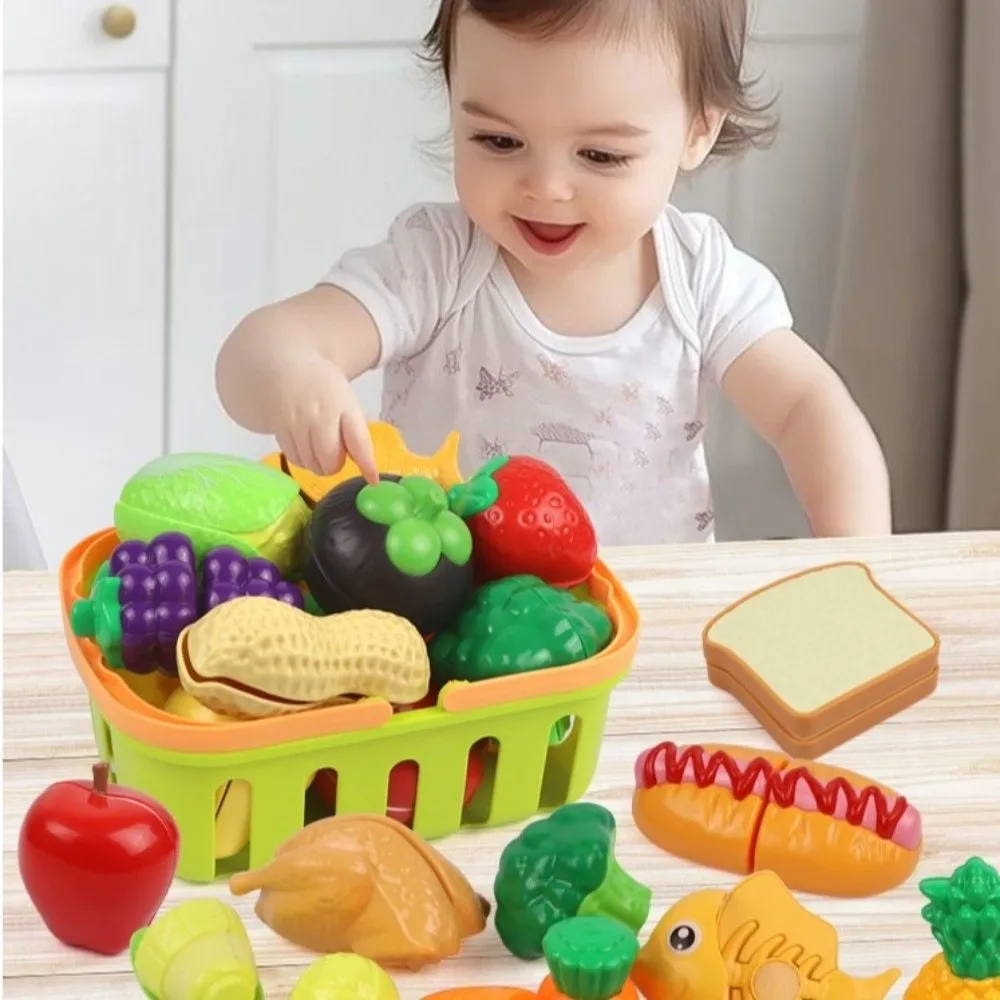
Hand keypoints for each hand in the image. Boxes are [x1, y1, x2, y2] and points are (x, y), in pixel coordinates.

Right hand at [271, 354, 378, 483]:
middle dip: (334, 464)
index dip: (366, 463)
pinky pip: (293, 458)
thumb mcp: (345, 401)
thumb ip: (355, 432)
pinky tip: (302, 443)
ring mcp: (295, 422)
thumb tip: (366, 469)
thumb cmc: (321, 386)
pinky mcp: (277, 429)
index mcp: (342, 405)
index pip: (358, 440)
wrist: (283, 365)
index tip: (373, 478)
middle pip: (329, 460)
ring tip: (316, 445)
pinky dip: (302, 459)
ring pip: (310, 463)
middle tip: (334, 453)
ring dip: (317, 463)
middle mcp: (318, 415)